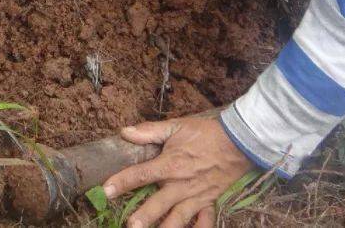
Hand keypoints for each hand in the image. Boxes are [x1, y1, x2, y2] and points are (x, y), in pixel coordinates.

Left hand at [102, 116, 253, 227]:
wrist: (238, 142)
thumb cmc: (205, 133)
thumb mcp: (176, 126)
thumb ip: (150, 131)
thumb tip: (125, 131)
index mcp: (170, 164)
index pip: (141, 174)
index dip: (122, 182)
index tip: (106, 191)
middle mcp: (181, 184)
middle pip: (158, 204)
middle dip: (143, 217)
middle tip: (129, 227)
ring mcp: (196, 197)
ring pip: (178, 219)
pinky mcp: (209, 203)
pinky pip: (204, 223)